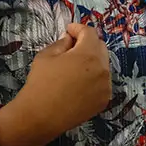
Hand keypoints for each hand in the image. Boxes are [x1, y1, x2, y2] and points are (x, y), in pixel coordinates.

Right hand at [0, 23, 111, 145]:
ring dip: (92, 61)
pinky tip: (79, 82)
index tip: (69, 30)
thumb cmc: (40, 83)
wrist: (39, 116)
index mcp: (88, 55)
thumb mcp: (46, 56)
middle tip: (72, 46)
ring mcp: (106, 86)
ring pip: (103, 65)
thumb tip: (70, 38)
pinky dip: (94, 77)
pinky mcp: (104, 100)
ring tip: (74, 66)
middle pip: (100, 47)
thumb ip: (62, 43)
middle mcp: (102, 69)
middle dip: (87, 43)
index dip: (78, 28)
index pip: (90, 33)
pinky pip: (102, 82)